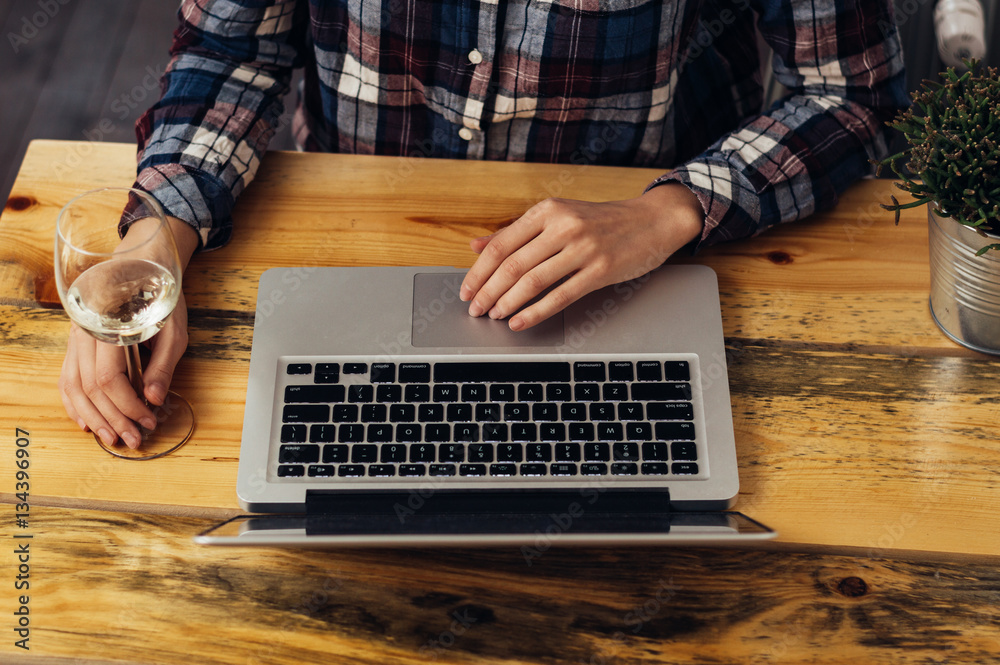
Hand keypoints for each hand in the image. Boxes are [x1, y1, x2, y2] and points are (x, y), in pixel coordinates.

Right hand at [59, 293, 189, 447]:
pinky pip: (67, 378)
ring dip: (93, 416)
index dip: (128, 405)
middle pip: (90, 386)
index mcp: (108, 326)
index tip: (148, 420)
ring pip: (74, 386)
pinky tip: (87, 421)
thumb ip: (162, 365)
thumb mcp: (173, 330)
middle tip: (133, 438)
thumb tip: (154, 399)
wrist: (142, 268)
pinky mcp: (75, 343)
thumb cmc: (161, 298)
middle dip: (113, 417)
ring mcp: (76, 337)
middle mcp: (84, 332)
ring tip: (111, 437)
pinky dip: (75, 403)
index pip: (108, 378)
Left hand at [460, 183, 703, 330]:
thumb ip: (516, 231)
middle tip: (476, 309)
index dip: (478, 272)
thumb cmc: (602, 221)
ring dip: (508, 303)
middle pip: (512, 265)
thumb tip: (475, 246)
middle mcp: (564, 226)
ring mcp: (583, 248)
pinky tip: (521, 322)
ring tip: (495, 316)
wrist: (652, 220)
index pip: (501, 244)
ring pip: (533, 281)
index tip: (466, 290)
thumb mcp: (558, 216)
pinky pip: (561, 296)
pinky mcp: (601, 270)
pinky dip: (536, 312)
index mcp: (548, 211)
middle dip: (488, 292)